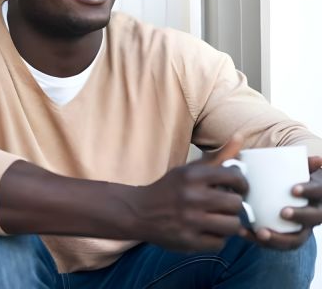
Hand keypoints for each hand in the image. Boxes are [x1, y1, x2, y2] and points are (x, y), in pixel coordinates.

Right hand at [131, 136, 248, 251]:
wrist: (139, 212)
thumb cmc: (169, 189)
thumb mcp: (189, 170)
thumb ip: (218, 157)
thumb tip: (241, 136)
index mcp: (192, 176)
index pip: (235, 177)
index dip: (241, 184)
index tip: (236, 188)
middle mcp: (192, 197)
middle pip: (236, 204)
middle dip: (234, 206)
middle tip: (226, 206)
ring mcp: (190, 221)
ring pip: (232, 226)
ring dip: (229, 224)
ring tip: (219, 220)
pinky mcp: (188, 241)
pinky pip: (219, 243)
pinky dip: (216, 239)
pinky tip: (207, 231)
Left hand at [243, 156, 321, 249]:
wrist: (291, 197)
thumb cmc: (292, 180)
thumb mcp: (298, 171)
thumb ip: (300, 163)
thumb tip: (316, 158)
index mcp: (318, 195)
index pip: (319, 193)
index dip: (309, 191)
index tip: (293, 189)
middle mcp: (314, 215)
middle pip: (313, 219)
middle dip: (299, 216)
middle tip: (283, 212)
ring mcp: (301, 230)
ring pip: (295, 239)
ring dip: (278, 238)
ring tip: (260, 232)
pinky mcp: (286, 238)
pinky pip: (276, 245)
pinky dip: (259, 241)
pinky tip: (243, 233)